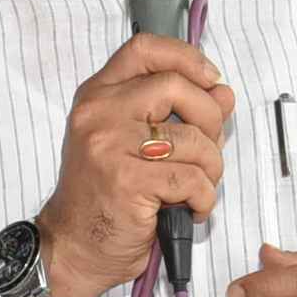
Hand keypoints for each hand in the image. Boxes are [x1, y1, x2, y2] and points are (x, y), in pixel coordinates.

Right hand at [35, 34, 231, 296]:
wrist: (73, 247)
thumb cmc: (105, 196)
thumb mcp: (135, 144)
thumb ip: (178, 114)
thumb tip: (224, 94)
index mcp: (98, 96)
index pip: (144, 49)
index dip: (186, 58)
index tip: (210, 79)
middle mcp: (100, 113)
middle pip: (176, 86)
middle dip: (209, 119)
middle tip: (207, 151)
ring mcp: (110, 146)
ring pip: (192, 139)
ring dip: (211, 169)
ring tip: (196, 189)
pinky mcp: (126, 181)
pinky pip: (191, 178)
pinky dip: (203, 197)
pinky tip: (191, 208)